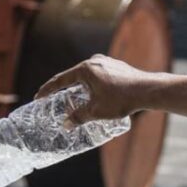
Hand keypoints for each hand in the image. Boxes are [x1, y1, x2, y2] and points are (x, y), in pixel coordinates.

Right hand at [35, 54, 158, 123]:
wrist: (148, 90)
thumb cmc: (122, 99)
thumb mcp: (97, 111)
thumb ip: (79, 117)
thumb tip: (66, 125)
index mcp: (85, 69)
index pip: (60, 80)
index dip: (48, 90)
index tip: (39, 96)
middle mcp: (95, 62)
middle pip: (73, 76)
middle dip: (64, 89)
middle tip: (54, 99)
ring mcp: (107, 62)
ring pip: (87, 76)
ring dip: (79, 87)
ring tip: (75, 99)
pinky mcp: (117, 66)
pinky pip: (99, 76)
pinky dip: (92, 85)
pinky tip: (95, 94)